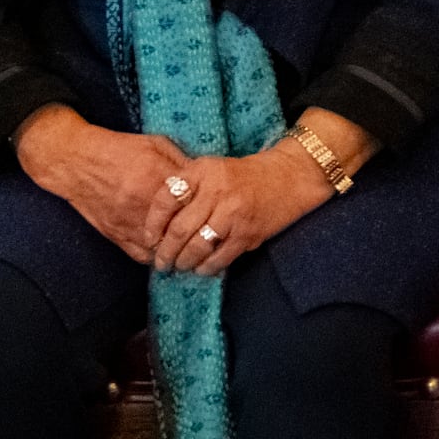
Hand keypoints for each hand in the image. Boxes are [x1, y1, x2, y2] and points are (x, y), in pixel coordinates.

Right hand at [17, 109, 194, 264]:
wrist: (76, 162)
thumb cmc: (119, 150)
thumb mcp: (157, 145)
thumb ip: (181, 163)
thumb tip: (205, 178)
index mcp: (158, 179)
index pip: (193, 202)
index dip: (208, 211)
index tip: (219, 215)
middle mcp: (144, 205)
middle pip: (181, 230)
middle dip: (197, 236)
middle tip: (211, 240)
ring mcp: (128, 223)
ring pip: (162, 248)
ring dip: (178, 251)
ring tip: (193, 252)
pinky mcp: (115, 234)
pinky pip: (141, 255)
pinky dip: (156, 257)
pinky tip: (167, 253)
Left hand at [138, 147, 328, 277]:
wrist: (289, 177)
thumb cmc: (245, 175)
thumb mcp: (212, 169)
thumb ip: (187, 188)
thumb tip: (159, 224)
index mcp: (202, 172)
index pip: (165, 199)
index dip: (152, 224)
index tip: (149, 239)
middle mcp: (217, 191)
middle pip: (179, 228)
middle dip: (165, 251)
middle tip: (161, 262)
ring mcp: (234, 213)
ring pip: (197, 246)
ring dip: (184, 261)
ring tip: (179, 266)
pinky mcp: (248, 232)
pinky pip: (220, 256)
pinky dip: (207, 267)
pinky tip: (202, 268)